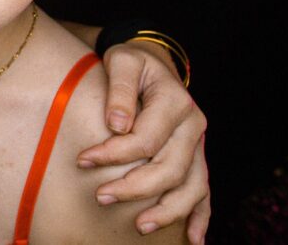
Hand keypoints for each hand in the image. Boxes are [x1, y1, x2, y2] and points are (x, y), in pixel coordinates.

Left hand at [77, 41, 209, 243]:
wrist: (153, 61)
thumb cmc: (132, 63)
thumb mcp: (122, 60)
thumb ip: (119, 88)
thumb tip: (116, 126)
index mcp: (175, 101)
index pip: (145, 139)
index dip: (113, 154)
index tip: (83, 161)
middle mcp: (193, 125)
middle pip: (169, 168)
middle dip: (134, 187)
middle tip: (101, 196)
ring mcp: (198, 144)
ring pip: (192, 186)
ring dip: (167, 210)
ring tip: (139, 226)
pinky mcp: (196, 157)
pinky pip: (204, 190)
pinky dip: (201, 216)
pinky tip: (193, 240)